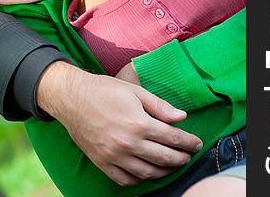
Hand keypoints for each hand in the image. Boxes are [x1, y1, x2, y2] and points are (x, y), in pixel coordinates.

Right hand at [37, 62, 202, 186]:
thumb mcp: (134, 91)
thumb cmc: (104, 90)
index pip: (172, 138)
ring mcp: (115, 156)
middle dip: (181, 158)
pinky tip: (147, 172)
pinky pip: (127, 180)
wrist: (72, 98)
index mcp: (139, 123)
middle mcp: (128, 143)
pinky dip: (140, 179)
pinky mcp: (103, 163)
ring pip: (148, 173)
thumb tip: (182, 117)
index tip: (196, 143)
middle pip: (164, 158)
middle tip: (188, 156)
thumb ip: (160, 106)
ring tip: (171, 165)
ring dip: (164, 171)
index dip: (188, 142)